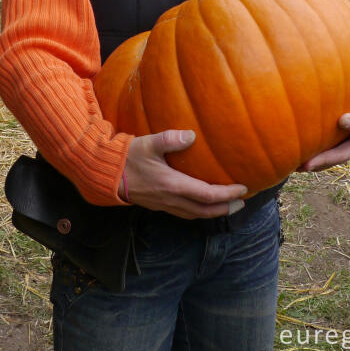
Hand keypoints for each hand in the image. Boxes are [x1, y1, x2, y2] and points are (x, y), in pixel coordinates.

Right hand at [123, 130, 247, 219]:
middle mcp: (171, 199)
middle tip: (242, 202)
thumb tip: (192, 135)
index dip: (227, 194)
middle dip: (225, 208)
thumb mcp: (148, 143)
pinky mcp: (158, 205)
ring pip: (195, 215)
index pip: (207, 195)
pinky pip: (185, 214)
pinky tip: (202, 204)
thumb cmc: (127, 157)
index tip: (243, 189)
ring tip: (227, 206)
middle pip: (205, 211)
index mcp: (173, 185)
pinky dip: (199, 212)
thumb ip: (170, 139)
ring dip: (214, 212)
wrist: (106, 174)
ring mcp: (164, 205)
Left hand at [299, 75, 349, 171]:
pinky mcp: (344, 150)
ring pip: (335, 159)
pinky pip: (330, 158)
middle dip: (327, 158)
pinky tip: (296, 165)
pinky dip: (315, 163)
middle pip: (345, 153)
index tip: (342, 120)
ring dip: (317, 164)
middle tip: (308, 162)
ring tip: (296, 167)